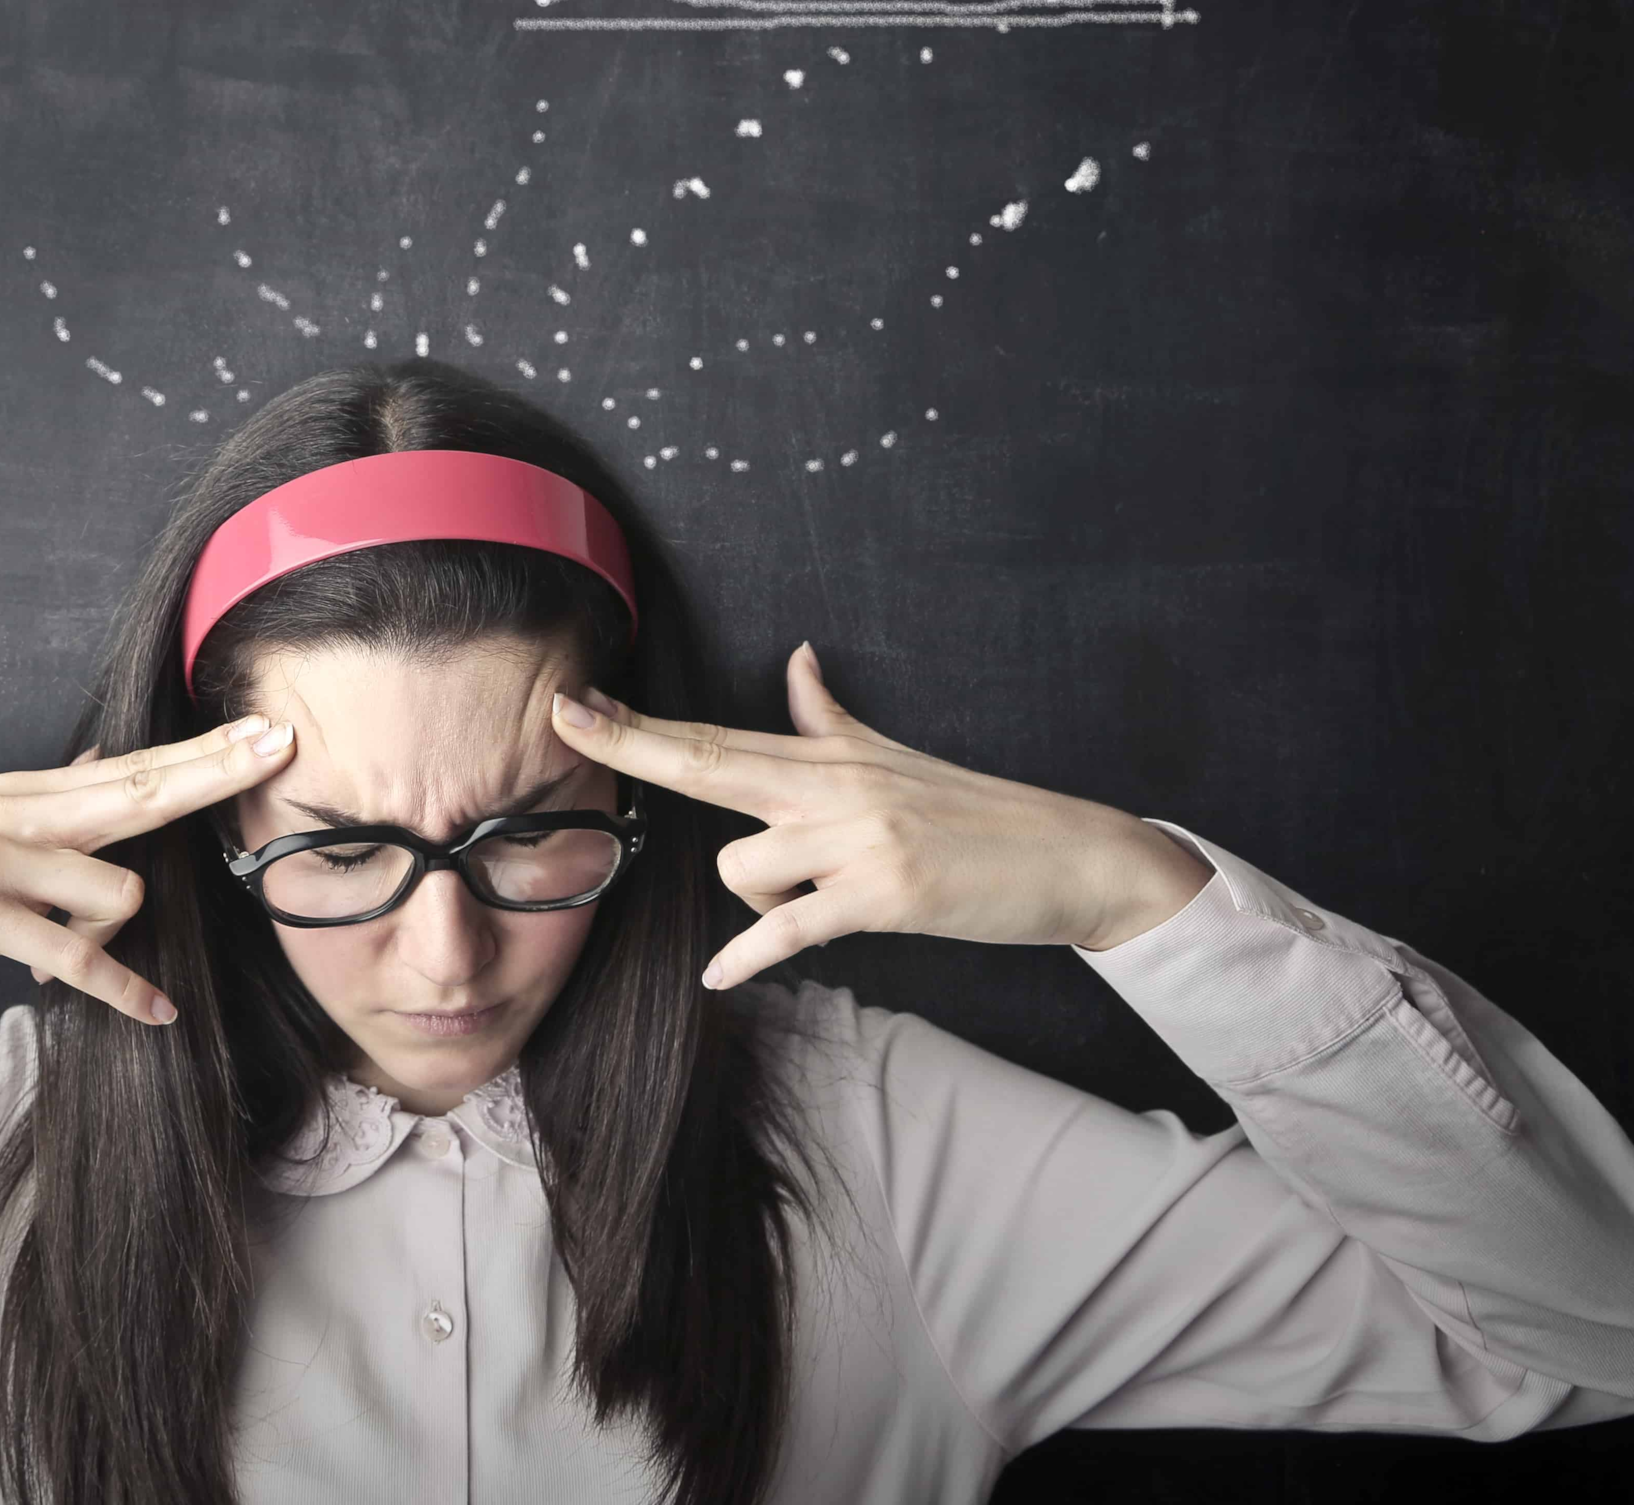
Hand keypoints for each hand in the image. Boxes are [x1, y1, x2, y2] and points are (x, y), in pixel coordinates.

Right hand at [0, 715, 298, 1023]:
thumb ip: (45, 801)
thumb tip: (109, 766)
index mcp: (22, 791)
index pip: (133, 764)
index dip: (203, 749)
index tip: (265, 729)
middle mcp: (17, 811)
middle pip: (143, 789)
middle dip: (217, 773)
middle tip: (283, 748)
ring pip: (116, 888)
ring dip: (119, 938)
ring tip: (87, 963)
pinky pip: (69, 955)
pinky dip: (118, 988)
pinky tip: (152, 1010)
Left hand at [547, 645, 1212, 989]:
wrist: (1069, 853)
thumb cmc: (976, 812)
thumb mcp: (893, 755)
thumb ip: (828, 717)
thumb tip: (796, 658)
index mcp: (829, 756)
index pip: (717, 734)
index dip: (642, 720)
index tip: (579, 698)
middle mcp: (833, 786)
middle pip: (709, 763)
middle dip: (631, 743)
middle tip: (565, 717)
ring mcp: (856, 839)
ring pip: (743, 866)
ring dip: (756, 895)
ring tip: (818, 897)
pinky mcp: (883, 896)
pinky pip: (790, 928)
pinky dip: (750, 955)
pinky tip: (718, 975)